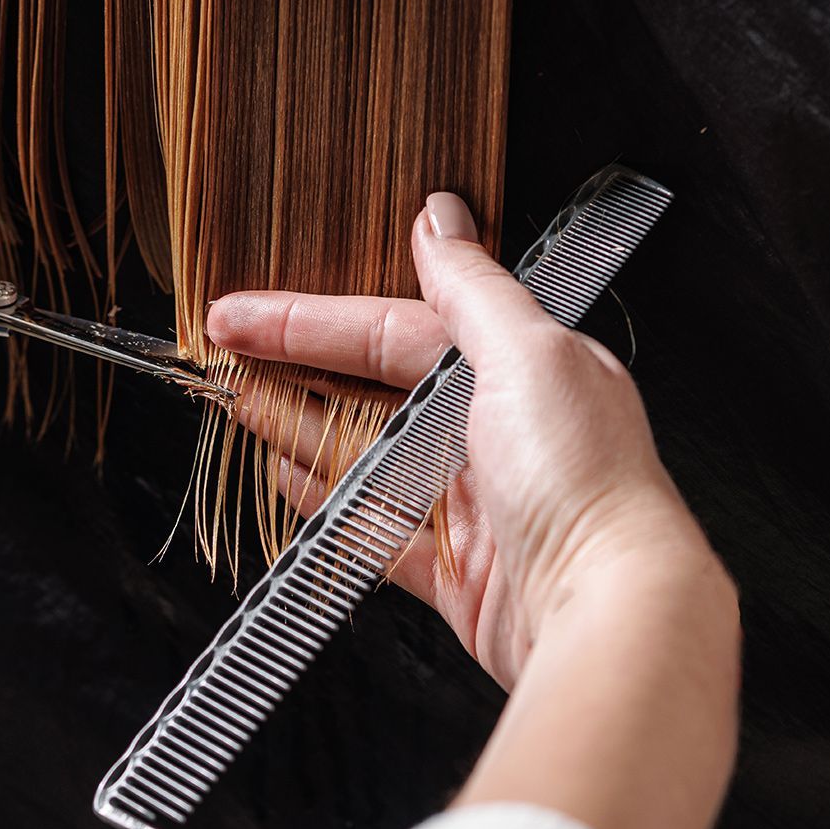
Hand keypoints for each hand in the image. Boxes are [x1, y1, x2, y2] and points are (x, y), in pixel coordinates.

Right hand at [214, 193, 738, 828]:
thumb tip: (441, 215)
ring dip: (299, 429)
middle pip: (376, 390)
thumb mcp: (528, 353)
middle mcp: (502, 433)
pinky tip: (287, 481)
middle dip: (295, 369)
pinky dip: (329, 507)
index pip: (397, 329)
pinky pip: (377, 531)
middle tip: (220, 355)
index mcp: (524, 369)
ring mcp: (478, 506)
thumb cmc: (585, 480)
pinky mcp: (460, 573)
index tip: (241, 313)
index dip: (313, 318)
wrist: (609, 613)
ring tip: (235, 405)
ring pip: (368, 457)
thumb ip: (473, 286)